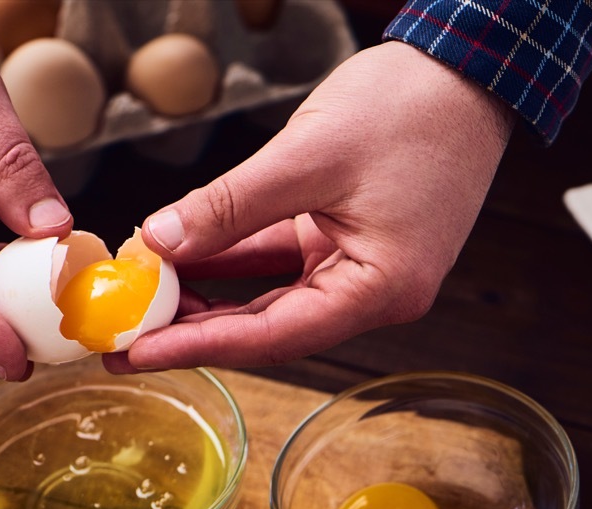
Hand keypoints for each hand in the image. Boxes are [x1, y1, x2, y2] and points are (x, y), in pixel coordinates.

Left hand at [107, 40, 515, 371]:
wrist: (466, 73)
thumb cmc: (411, 109)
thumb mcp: (309, 157)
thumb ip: (231, 207)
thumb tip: (160, 242)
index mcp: (381, 289)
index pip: (275, 336)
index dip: (199, 345)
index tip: (137, 352)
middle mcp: (376, 293)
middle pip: (272, 327)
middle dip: (196, 329)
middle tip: (125, 336)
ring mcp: (364, 268)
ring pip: (274, 297)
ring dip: (213, 296)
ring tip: (145, 297)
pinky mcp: (352, 241)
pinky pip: (284, 262)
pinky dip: (237, 261)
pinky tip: (184, 259)